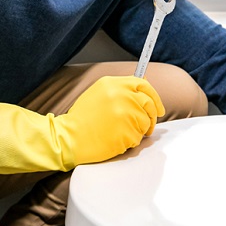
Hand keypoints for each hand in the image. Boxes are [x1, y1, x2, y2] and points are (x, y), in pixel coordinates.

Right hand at [0, 75, 164, 173]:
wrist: (68, 138)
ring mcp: (125, 113)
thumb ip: (120, 90)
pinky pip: (138, 137)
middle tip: (147, 125)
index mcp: (112, 84)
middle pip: (149, 103)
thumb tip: (144, 87)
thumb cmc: (82, 120)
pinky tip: (116, 140)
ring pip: (145, 122)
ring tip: (121, 133)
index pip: (143, 85)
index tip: (157, 107)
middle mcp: (121, 95)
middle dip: (151, 116)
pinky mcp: (127, 131)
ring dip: (139, 130)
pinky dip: (131, 141)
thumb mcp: (99, 94)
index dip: (154, 96)